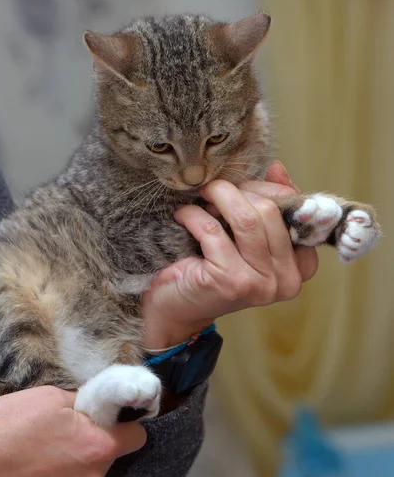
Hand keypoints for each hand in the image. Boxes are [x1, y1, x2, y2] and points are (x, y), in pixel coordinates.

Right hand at [0, 386, 145, 476]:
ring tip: (40, 456)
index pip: (138, 436)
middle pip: (107, 458)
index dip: (126, 424)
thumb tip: (97, 404)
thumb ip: (83, 402)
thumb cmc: (5, 429)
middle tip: (62, 433)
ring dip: (72, 468)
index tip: (112, 419)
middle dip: (91, 445)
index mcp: (98, 448)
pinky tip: (32, 476)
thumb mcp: (49, 398)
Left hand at [143, 161, 317, 349]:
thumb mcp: (247, 239)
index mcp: (299, 270)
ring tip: (203, 195)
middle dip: (240, 190)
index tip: (245, 185)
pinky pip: (213, 231)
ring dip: (219, 196)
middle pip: (270, 212)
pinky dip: (194, 215)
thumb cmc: (214, 269)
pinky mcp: (230, 281)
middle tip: (216, 189)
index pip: (299, 214)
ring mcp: (260, 284)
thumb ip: (269, 206)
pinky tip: (183, 216)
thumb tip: (278, 168)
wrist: (177, 308)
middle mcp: (286, 281)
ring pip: (246, 219)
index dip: (272, 191)